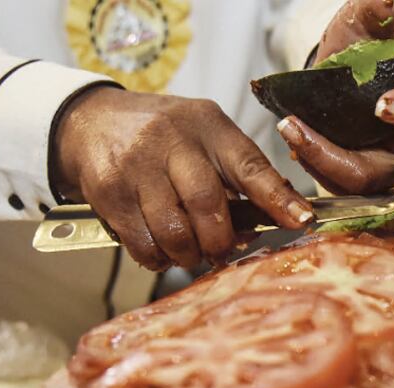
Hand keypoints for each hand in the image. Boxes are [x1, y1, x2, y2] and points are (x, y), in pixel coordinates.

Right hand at [53, 86, 313, 269]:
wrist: (90, 122)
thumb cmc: (164, 137)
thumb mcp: (204, 135)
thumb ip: (238, 171)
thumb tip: (279, 217)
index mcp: (209, 126)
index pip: (250, 164)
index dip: (278, 197)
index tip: (302, 220)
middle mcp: (173, 141)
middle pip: (208, 205)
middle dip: (220, 241)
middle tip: (221, 252)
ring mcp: (137, 166)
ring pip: (174, 232)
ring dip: (188, 255)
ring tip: (190, 252)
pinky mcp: (109, 193)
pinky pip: (143, 244)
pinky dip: (158, 258)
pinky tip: (161, 249)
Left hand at [277, 0, 393, 193]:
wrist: (329, 71)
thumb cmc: (357, 46)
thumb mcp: (362, 22)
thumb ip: (376, 9)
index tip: (383, 105)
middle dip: (378, 163)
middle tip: (330, 147)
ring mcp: (392, 161)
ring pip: (373, 180)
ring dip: (330, 161)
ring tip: (295, 133)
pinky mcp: (362, 176)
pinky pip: (344, 184)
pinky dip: (318, 165)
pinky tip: (295, 144)